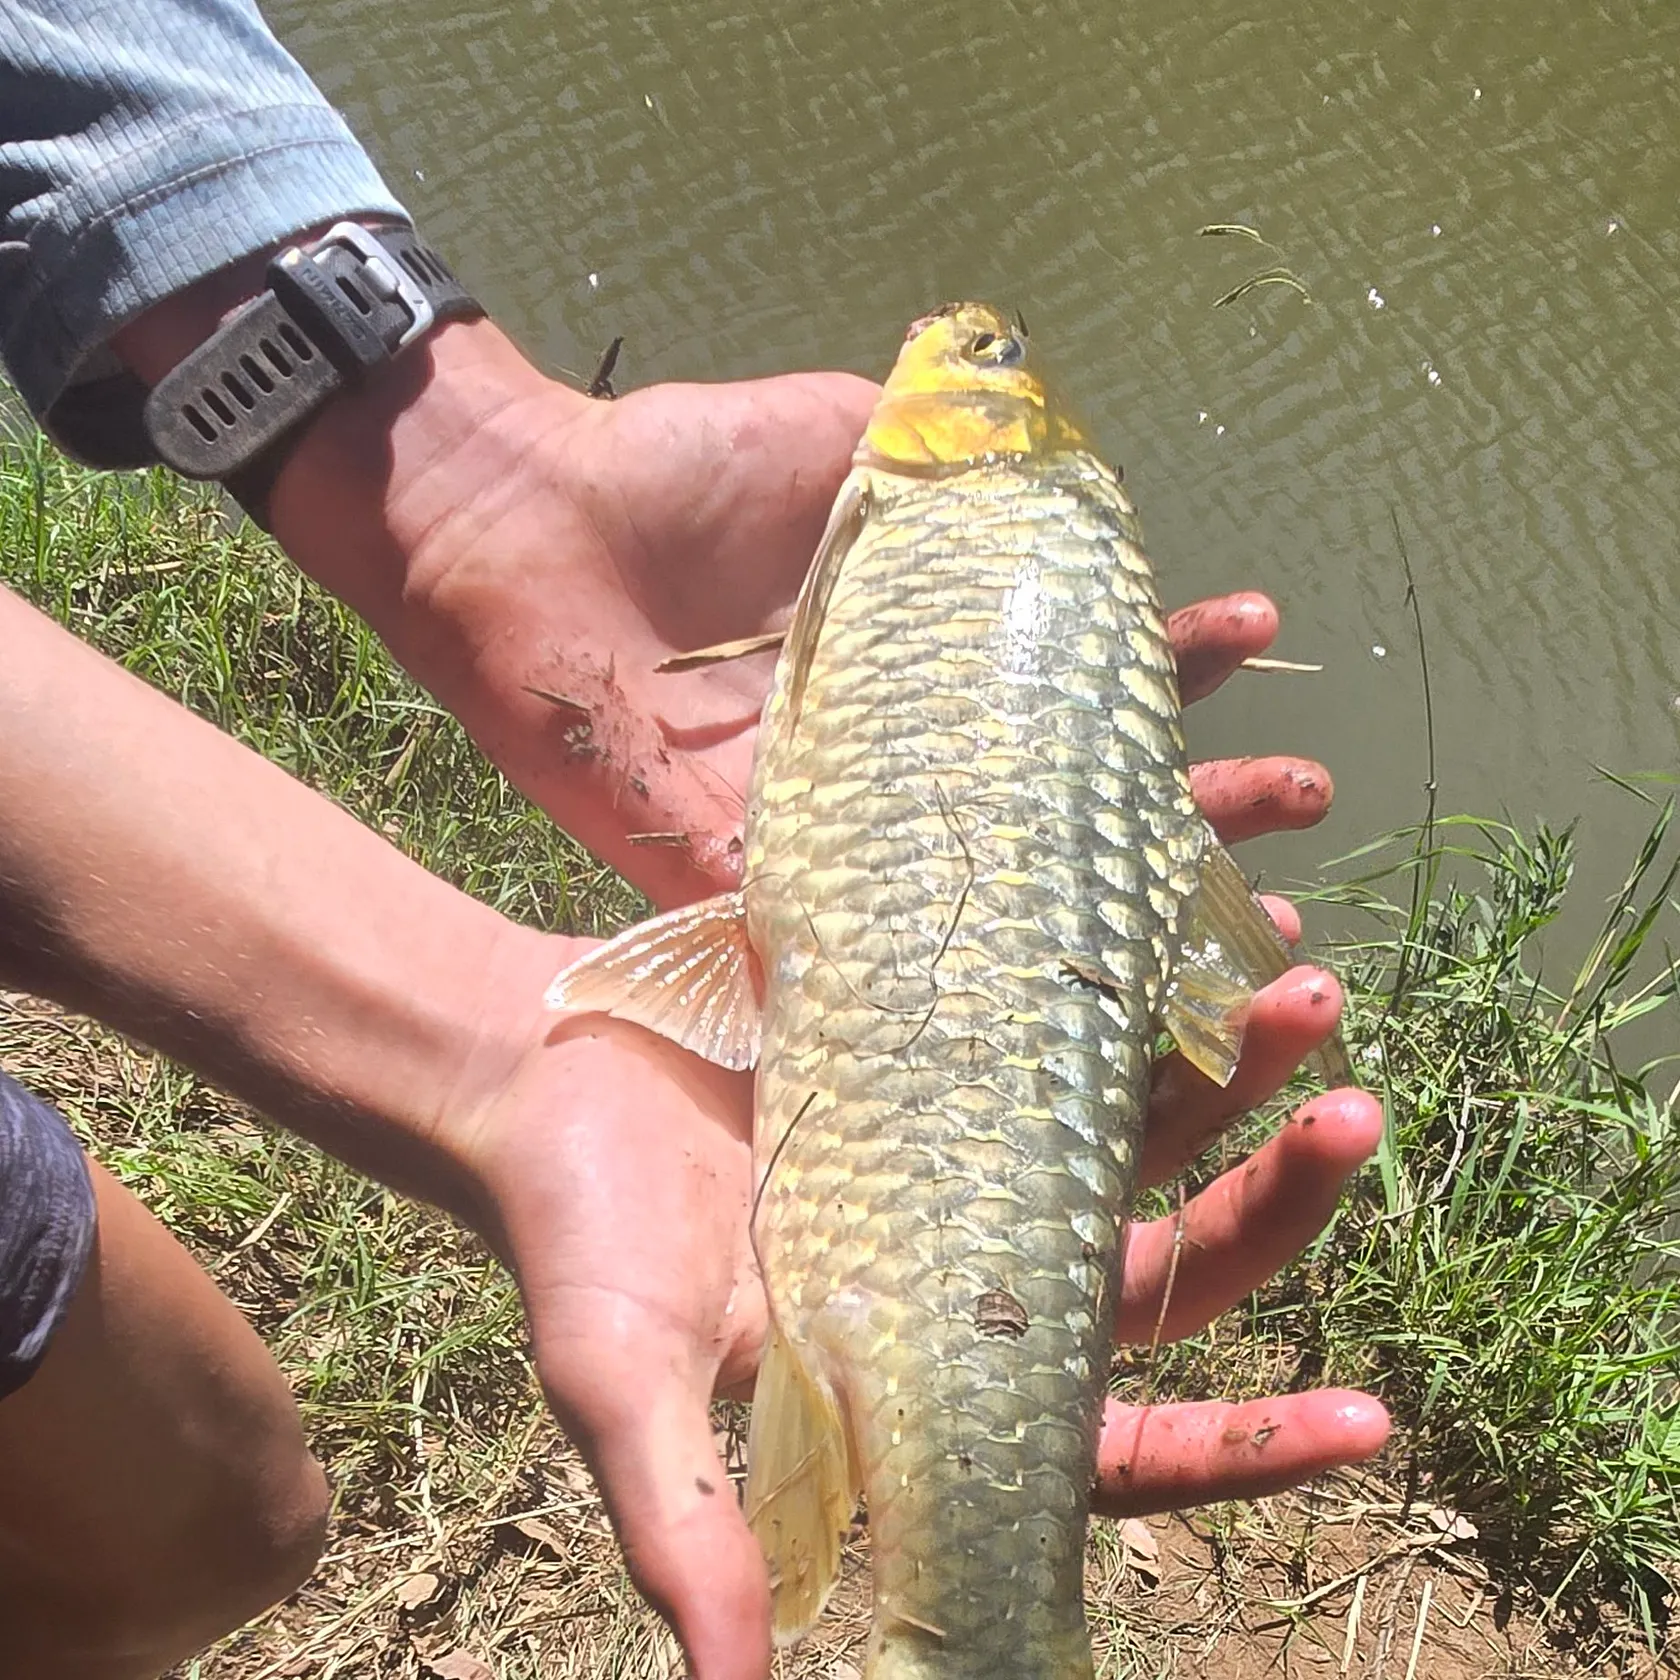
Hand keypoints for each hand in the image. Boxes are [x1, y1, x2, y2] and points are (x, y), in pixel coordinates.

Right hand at [452, 605, 1386, 1679]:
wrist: (534, 1072)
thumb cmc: (571, 1233)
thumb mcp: (619, 1379)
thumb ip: (688, 1525)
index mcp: (922, 1376)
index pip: (1108, 1441)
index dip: (1237, 1444)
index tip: (1370, 1419)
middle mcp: (971, 1272)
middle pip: (1164, 1262)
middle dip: (1269, 1203)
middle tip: (1352, 1112)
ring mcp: (969, 1154)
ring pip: (1140, 1131)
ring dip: (1230, 1073)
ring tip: (1303, 991)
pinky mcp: (947, 1049)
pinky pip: (1071, 1021)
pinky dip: (1138, 982)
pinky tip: (1200, 921)